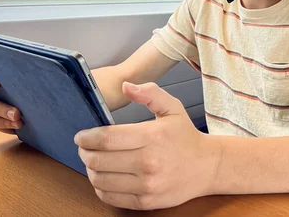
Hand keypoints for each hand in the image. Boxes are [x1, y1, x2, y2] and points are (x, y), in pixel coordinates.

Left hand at [75, 82, 220, 209]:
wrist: (207, 166)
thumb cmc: (185, 136)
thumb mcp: (173, 107)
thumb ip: (150, 93)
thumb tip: (126, 86)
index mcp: (153, 136)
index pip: (107, 138)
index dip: (87, 137)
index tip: (81, 136)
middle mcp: (149, 162)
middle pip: (99, 160)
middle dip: (85, 152)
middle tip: (84, 147)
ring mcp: (147, 185)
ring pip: (100, 180)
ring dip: (90, 169)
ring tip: (94, 161)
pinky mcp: (145, 202)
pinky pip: (110, 196)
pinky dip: (100, 187)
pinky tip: (105, 176)